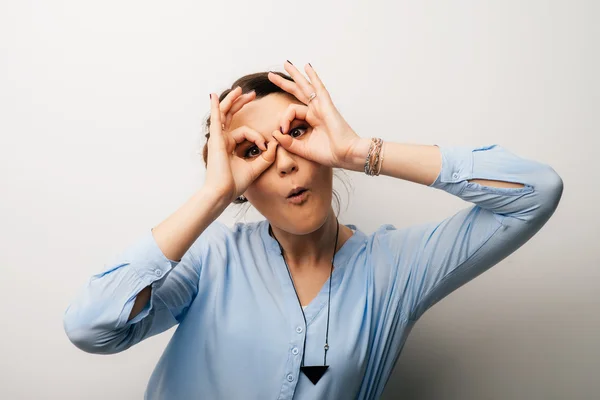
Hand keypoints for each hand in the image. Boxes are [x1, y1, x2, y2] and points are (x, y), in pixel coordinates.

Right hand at [204, 87, 278, 202]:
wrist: (222, 193)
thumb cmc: (234, 184)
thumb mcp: (256, 167)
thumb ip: (266, 156)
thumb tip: (275, 144)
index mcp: (230, 146)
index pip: (245, 132)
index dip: (258, 137)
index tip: (265, 147)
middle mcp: (223, 140)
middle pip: (231, 116)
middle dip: (241, 103)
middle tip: (253, 94)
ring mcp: (218, 138)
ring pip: (225, 114)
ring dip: (232, 100)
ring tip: (239, 89)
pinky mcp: (216, 139)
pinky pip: (215, 120)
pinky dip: (214, 107)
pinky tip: (213, 96)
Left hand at [267, 62, 361, 168]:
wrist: (346, 154)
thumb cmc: (330, 153)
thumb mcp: (303, 149)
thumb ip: (289, 142)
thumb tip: (275, 133)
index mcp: (311, 121)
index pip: (291, 113)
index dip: (282, 120)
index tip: (282, 132)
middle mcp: (315, 111)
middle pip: (296, 93)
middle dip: (283, 83)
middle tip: (270, 75)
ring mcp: (321, 106)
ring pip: (305, 87)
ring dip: (295, 75)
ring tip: (286, 63)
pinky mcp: (326, 105)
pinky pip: (319, 88)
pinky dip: (313, 76)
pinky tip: (307, 67)